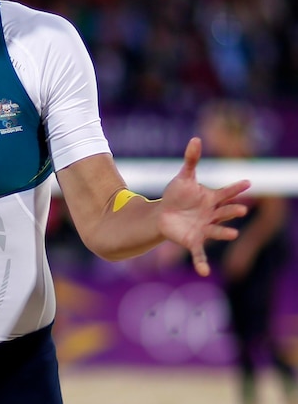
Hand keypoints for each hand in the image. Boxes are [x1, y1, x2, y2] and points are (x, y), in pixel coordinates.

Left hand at [156, 137, 250, 276]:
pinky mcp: (193, 241)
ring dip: (225, 233)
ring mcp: (204, 229)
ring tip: (233, 234)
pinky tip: (203, 272)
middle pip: (225, 213)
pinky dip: (201, 263)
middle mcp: (212, 215)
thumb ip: (191, 160)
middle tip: (241, 209)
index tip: (247, 182)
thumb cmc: (177, 195)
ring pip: (217, 232)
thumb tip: (196, 138)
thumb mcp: (183, 177)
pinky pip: (199, 254)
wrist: (164, 214)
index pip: (226, 193)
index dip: (236, 188)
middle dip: (232, 211)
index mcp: (212, 199)